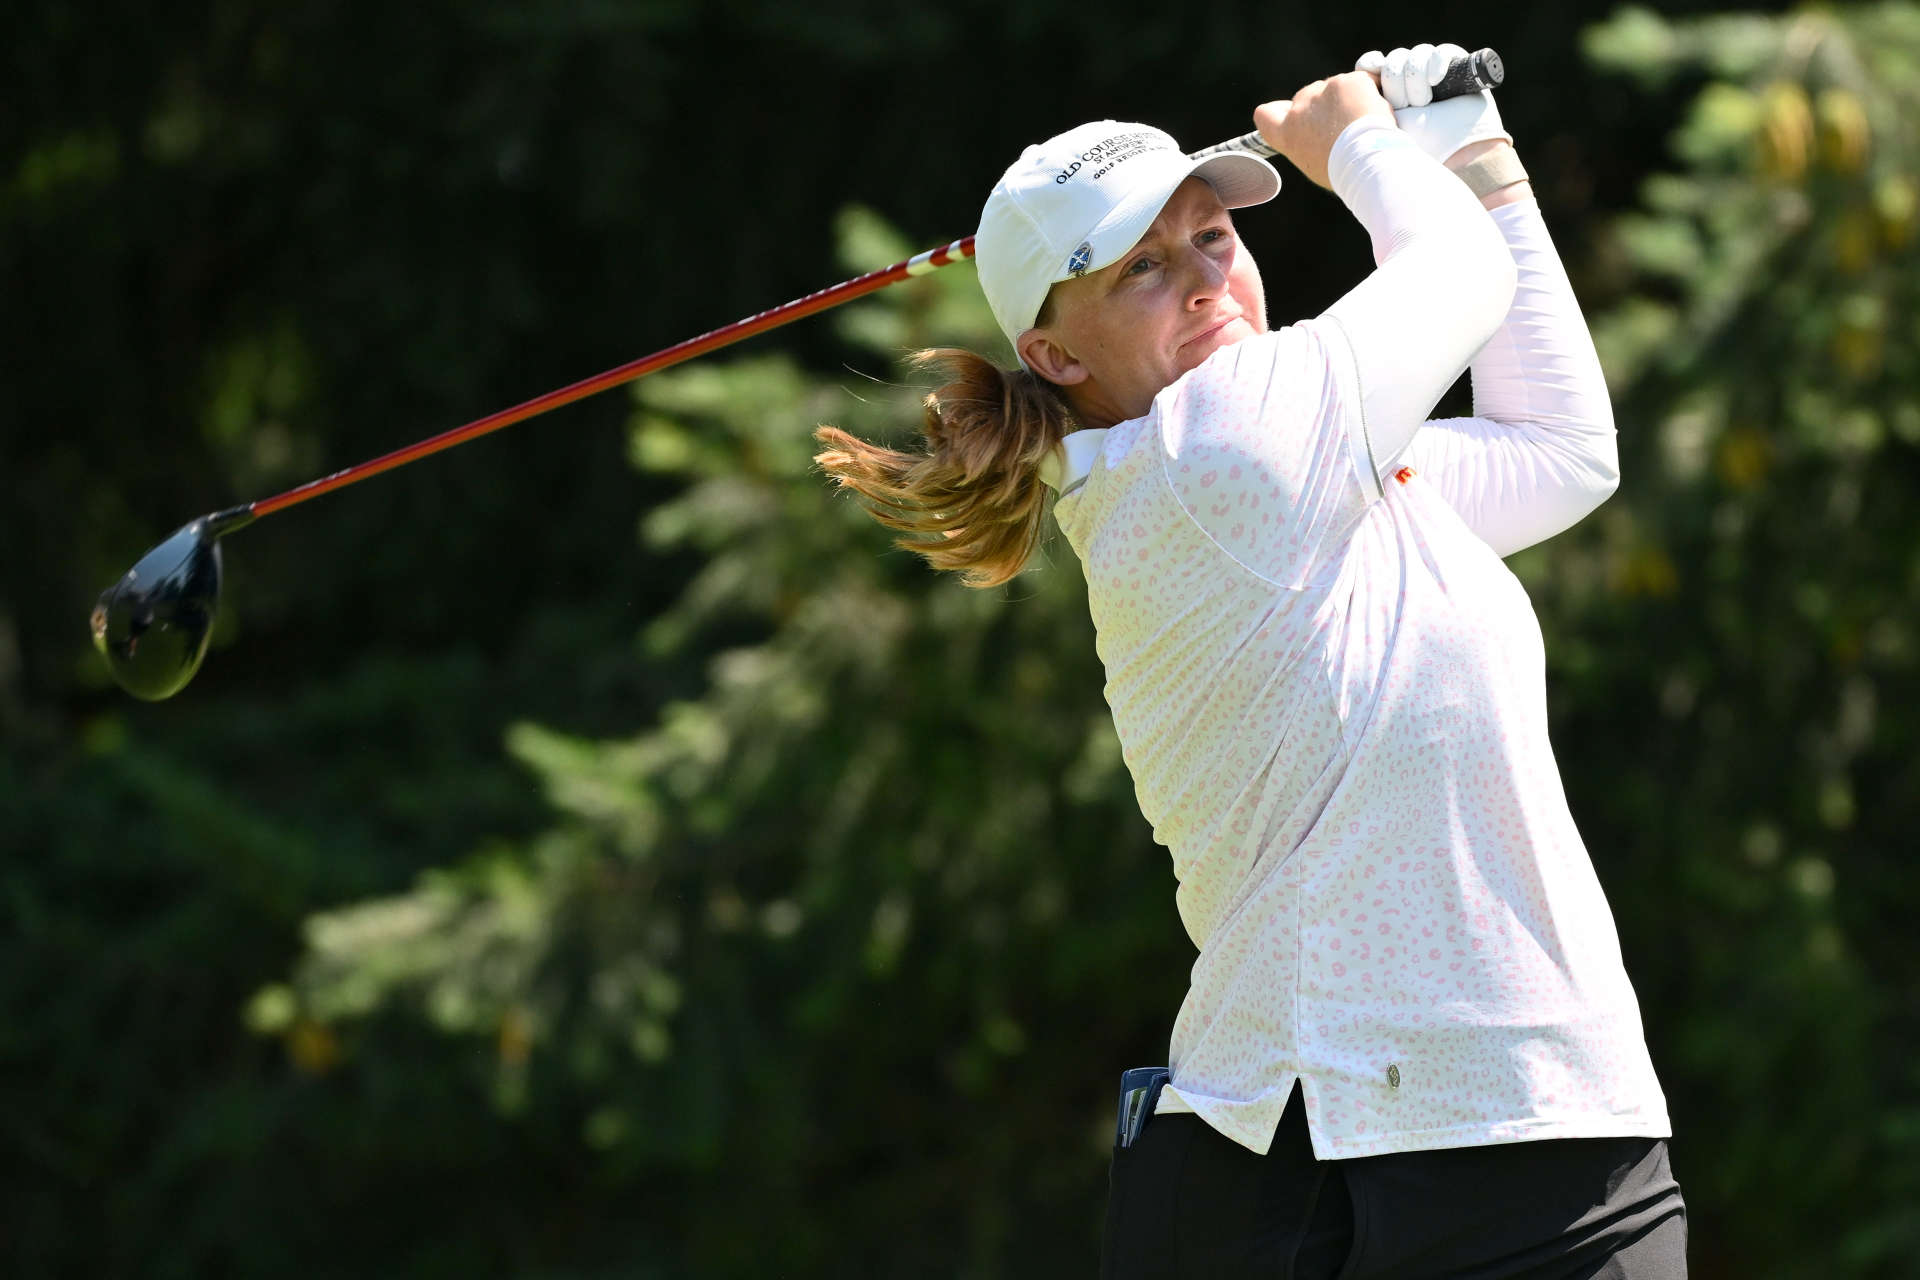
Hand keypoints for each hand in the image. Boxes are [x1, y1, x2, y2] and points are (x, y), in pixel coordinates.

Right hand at [1253, 71, 1393, 189]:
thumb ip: (1306, 141)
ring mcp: (1324, 90)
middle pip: (1308, 96)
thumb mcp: (1313, 163)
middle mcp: (1300, 107)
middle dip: (1325, 106)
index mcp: (1287, 132)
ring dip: (1349, 99)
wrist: (1366, 161)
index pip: (1265, 115)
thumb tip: (1313, 131)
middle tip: (1346, 128)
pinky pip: (1362, 81)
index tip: (1289, 116)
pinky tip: (1377, 112)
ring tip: (1363, 125)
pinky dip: (1371, 91)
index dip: (1277, 113)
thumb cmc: (1342, 171)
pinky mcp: (1349, 81)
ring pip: (1337, 87)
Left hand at [1355, 43, 1511, 164]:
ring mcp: (1434, 78)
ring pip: (1417, 56)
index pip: (1372, 65)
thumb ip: (1360, 106)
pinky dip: (1437, 63)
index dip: (1371, 64)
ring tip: (1422, 104)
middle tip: (1403, 106)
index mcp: (1386, 98)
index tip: (1370, 69)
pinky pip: (1443, 52)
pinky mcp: (1458, 71)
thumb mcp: (1376, 128)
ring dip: (1416, 80)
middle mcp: (1409, 85)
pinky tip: (1435, 80)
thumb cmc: (1409, 152)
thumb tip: (1348, 78)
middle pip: (1395, 60)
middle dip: (1396, 82)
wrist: (1448, 161)